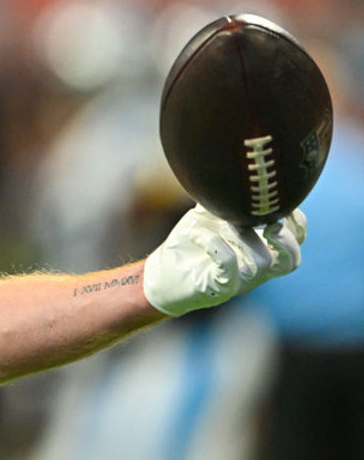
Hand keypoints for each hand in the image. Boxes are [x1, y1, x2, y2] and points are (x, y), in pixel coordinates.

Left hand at [143, 204, 305, 315]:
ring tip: (226, 224)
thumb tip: (230, 171)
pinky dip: (216, 247)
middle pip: (290, 261)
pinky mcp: (219, 288)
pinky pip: (229, 269)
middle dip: (287, 242)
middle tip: (272, 226)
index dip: (298, 224)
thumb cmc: (188, 244)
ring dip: (246, 238)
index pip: (295, 241)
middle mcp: (255, 267)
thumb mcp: (207, 216)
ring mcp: (239, 280)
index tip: (285, 204)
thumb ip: (222, 199)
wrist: (160, 271)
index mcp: (259, 249)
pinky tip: (197, 234)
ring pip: (261, 263)